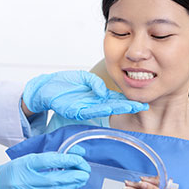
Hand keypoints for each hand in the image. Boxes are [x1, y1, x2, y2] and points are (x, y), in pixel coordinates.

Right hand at [0, 152, 90, 188]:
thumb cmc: (12, 172)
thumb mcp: (28, 159)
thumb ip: (49, 157)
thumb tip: (72, 155)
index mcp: (23, 165)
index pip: (47, 161)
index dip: (66, 159)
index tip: (79, 159)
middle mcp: (24, 180)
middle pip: (54, 179)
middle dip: (73, 176)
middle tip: (85, 172)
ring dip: (70, 186)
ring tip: (80, 180)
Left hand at [22, 70, 147, 120]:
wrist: (46, 89)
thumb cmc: (64, 84)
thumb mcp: (82, 78)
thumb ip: (94, 82)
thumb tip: (102, 90)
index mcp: (96, 96)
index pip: (115, 98)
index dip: (127, 100)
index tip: (140, 101)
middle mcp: (93, 104)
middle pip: (113, 105)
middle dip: (127, 106)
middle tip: (142, 106)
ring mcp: (85, 108)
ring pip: (104, 108)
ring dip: (117, 108)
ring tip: (131, 107)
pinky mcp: (75, 110)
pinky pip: (90, 109)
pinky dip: (101, 108)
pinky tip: (110, 107)